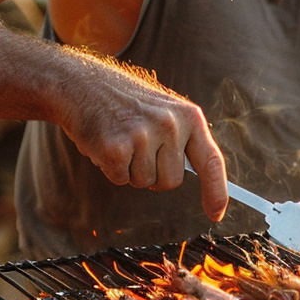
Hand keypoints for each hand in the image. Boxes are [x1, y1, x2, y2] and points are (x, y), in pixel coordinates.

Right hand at [60, 59, 228, 221]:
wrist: (83, 84)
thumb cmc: (127, 104)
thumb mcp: (165, 112)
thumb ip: (184, 142)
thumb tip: (207, 184)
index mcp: (189, 116)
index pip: (211, 161)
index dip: (216, 192)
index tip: (216, 215)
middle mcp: (170, 124)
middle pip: (171, 181)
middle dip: (154, 173)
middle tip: (137, 144)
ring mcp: (143, 135)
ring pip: (144, 182)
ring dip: (130, 169)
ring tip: (121, 139)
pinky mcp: (116, 148)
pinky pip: (120, 179)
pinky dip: (111, 169)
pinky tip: (105, 142)